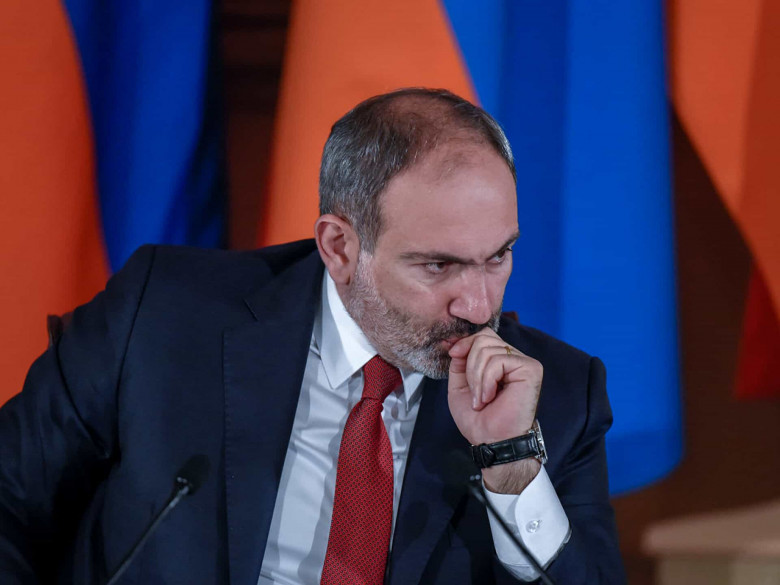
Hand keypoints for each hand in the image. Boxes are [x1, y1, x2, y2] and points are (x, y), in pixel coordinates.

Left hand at [447, 328, 542, 492]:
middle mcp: (513, 357)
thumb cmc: (479, 419)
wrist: (492, 441)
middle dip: (469, 366)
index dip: (465, 342)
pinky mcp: (531, 369)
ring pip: (487, 349)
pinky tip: (490, 397)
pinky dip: (486, 381)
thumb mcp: (459, 385)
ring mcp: (524, 362)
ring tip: (482, 399)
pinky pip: (497, 361)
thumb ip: (459, 361)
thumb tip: (457, 343)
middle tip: (474, 393)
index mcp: (499, 359)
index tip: (453, 354)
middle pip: (483, 338)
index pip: (482, 335)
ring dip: (476, 378)